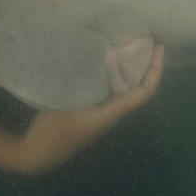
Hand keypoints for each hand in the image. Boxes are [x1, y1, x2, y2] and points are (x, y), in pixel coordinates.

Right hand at [18, 44, 164, 174]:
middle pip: (139, 88)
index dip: (155, 70)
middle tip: (145, 40)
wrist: (37, 154)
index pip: (144, 92)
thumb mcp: (64, 101)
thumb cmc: (52, 131)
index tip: (159, 48)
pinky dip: (114, 74)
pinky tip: (103, 61)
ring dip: (131, 69)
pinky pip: (111, 90)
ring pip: (125, 89)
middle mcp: (112, 114)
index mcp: (112, 113)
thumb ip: (79, 78)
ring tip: (127, 45)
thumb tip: (91, 54)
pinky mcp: (91, 113)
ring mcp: (102, 114)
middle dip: (146, 65)